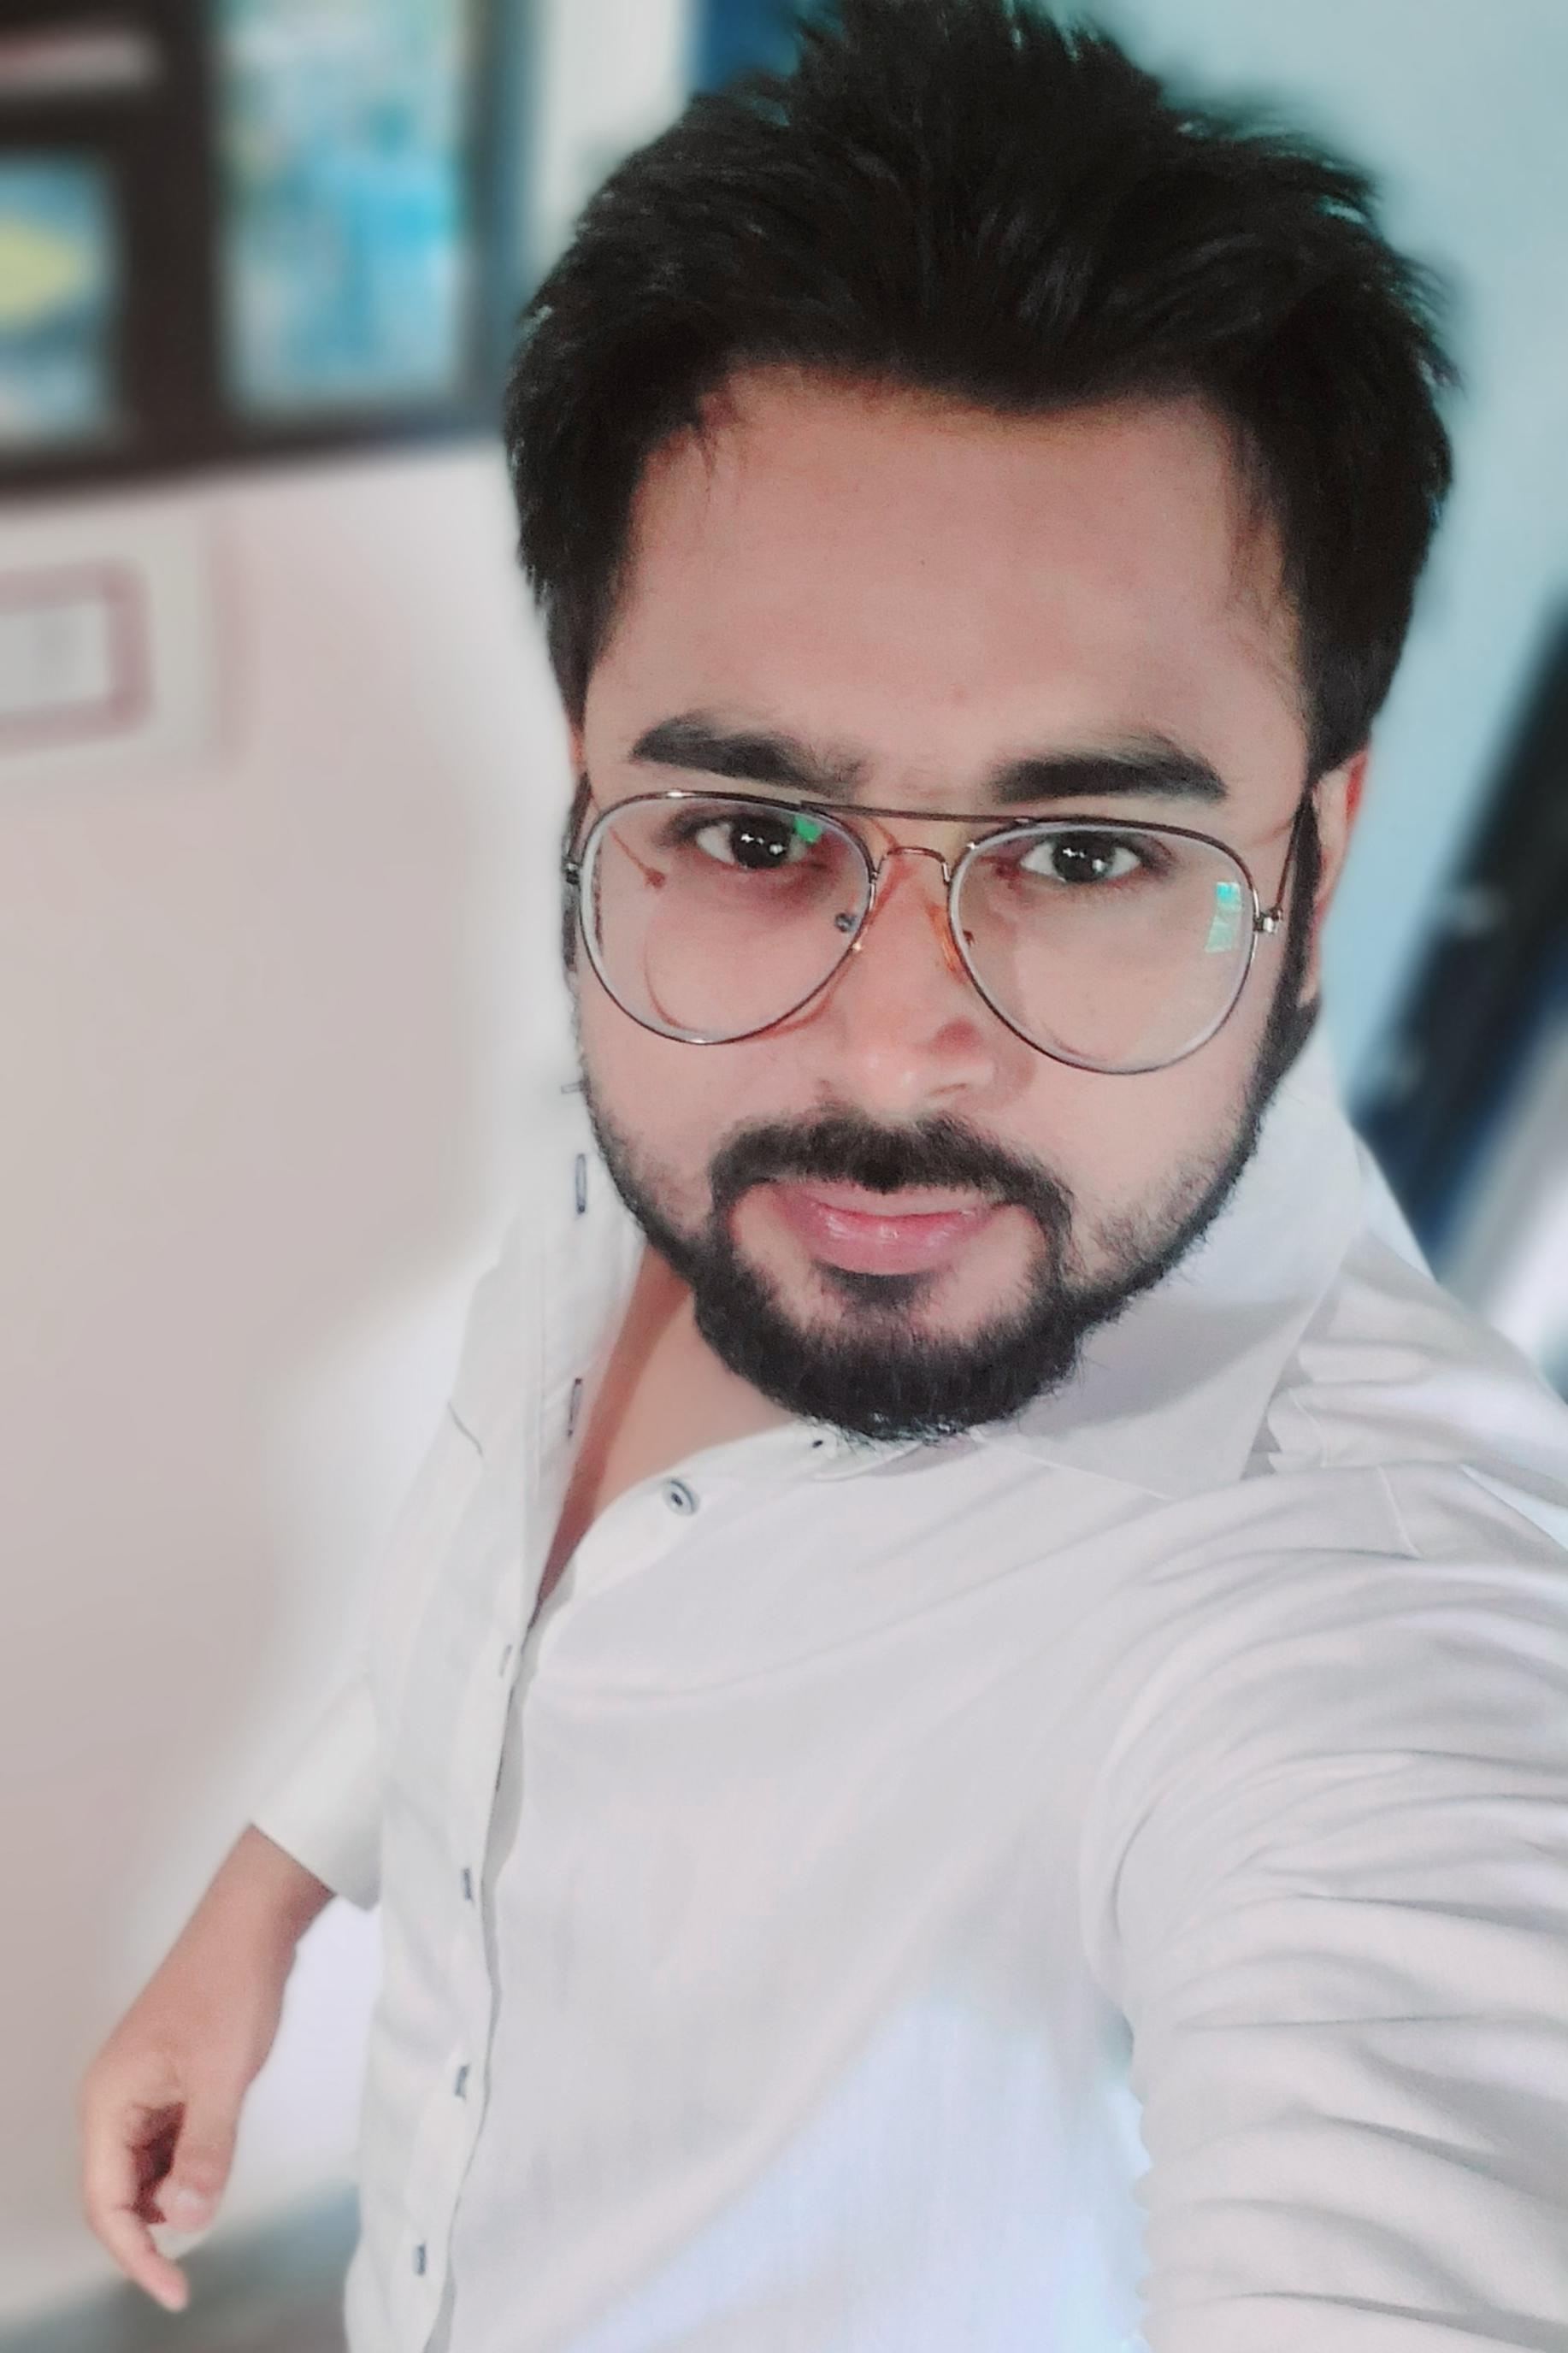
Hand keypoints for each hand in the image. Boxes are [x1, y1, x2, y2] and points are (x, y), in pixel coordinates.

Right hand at [77, 1828, 332, 2311]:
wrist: (251, 1926)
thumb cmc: (228, 1983)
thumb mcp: (223, 2078)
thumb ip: (205, 2152)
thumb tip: (189, 2220)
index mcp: (109, 2102)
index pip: (106, 2204)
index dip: (136, 2257)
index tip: (173, 2291)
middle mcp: (114, 2101)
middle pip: (121, 2193)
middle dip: (160, 2219)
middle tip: (208, 2219)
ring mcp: (140, 2091)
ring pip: (148, 2170)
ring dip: (180, 2186)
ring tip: (218, 2161)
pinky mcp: (168, 2083)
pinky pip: (169, 2143)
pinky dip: (192, 2158)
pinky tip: (219, 2145)